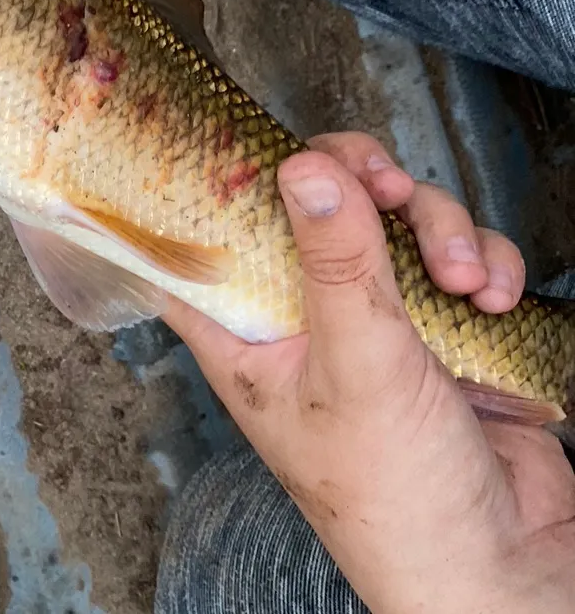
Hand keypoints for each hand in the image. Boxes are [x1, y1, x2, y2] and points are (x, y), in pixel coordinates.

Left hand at [166, 132, 574, 613]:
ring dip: (438, 228)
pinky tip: (491, 296)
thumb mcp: (359, 370)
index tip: (249, 138)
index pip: (198, 234)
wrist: (509, 570)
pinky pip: (449, 255)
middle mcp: (300, 314)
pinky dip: (479, 261)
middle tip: (388, 185)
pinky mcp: (435, 326)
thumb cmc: (400, 503)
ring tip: (464, 279)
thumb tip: (305, 168)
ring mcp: (371, 318)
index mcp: (244, 328)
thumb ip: (335, 264)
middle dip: (360, 181)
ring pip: (390, 218)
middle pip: (309, 201)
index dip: (214, 178)